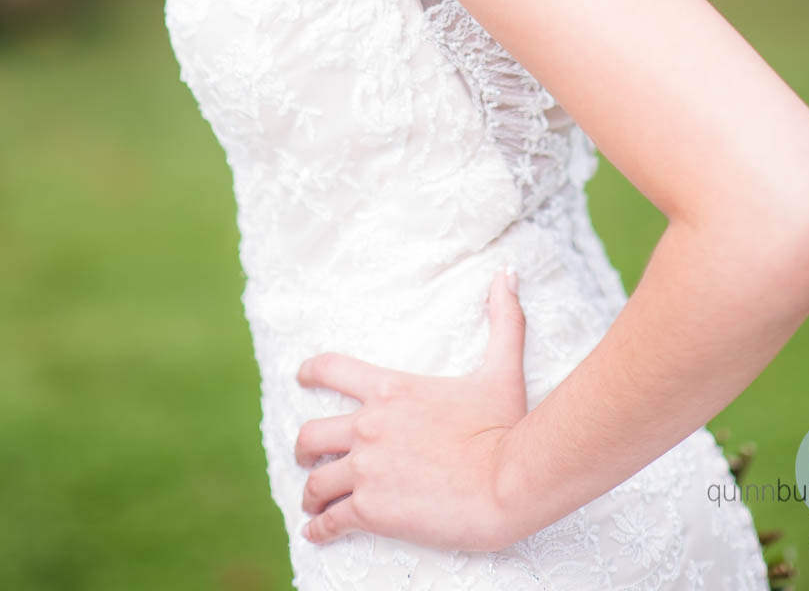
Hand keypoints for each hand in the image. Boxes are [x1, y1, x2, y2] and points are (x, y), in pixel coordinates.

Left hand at [294, 269, 528, 551]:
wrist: (507, 481)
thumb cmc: (505, 426)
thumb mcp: (501, 369)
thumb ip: (503, 320)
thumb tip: (508, 274)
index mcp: (391, 391)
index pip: (332, 369)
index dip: (310, 372)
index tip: (300, 378)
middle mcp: (369, 426)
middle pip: (311, 434)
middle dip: (304, 449)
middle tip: (307, 459)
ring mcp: (366, 468)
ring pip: (315, 482)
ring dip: (311, 493)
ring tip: (314, 505)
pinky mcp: (370, 509)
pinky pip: (330, 521)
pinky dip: (320, 530)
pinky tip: (317, 534)